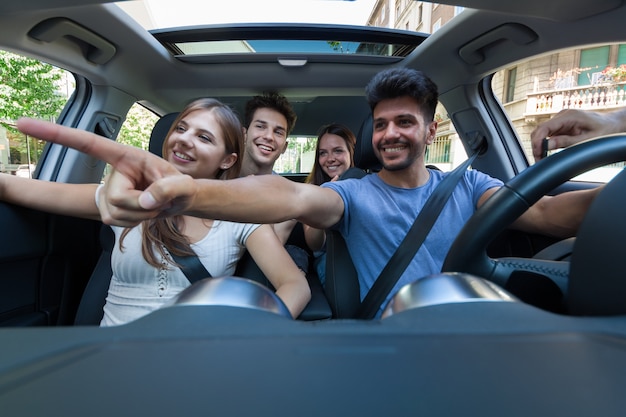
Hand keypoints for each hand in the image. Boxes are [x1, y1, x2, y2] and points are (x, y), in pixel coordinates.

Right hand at [16, 118, 196, 225]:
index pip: (87, 143)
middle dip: (143, 205)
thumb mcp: (182, 183)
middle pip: (116, 197)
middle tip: (160, 199)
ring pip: (118, 214)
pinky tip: (147, 213)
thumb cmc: (179, 186)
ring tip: (156, 204)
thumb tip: (147, 200)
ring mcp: (108, 194)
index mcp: (124, 155)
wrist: (178, 202)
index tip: (25, 124)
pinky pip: (120, 223)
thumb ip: (169, 188)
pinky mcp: (108, 212)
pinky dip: (138, 222)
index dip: (56, 134)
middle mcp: (112, 172)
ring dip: (143, 214)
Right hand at [530, 109, 625, 160]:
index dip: (537, 141)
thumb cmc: (604, 130)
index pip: (544, 127)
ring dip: (539, 146)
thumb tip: (547, 144)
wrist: (612, 123)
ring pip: (542, 133)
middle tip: (538, 160)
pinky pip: (548, 134)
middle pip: (540, 130)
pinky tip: (546, 153)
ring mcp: (561, 120)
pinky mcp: (561, 125)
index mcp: (568, 116)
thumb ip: (566, 142)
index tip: (537, 154)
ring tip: (541, 159)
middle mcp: (562, 116)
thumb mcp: (587, 139)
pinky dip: (545, 144)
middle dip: (536, 145)